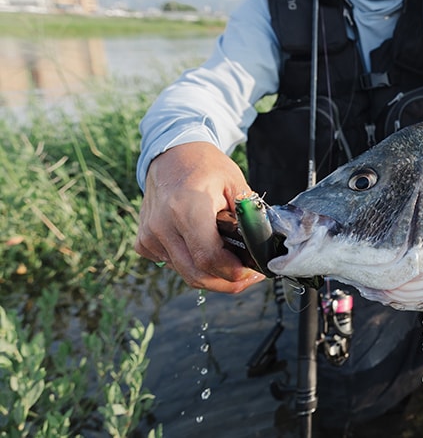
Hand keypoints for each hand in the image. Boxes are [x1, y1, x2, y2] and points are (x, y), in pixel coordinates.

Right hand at [135, 142, 265, 292]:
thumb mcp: (235, 184)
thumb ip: (248, 216)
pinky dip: (192, 264)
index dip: (234, 273)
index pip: (209, 258)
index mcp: (187, 209)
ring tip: (233, 264)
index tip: (253, 272)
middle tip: (248, 277)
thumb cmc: (206, 167)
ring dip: (211, 275)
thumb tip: (262, 246)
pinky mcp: (144, 242)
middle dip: (226, 283)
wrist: (172, 156)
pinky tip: (206, 250)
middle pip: (196, 274)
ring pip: (185, 273)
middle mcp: (162, 226)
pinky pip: (172, 265)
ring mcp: (149, 236)